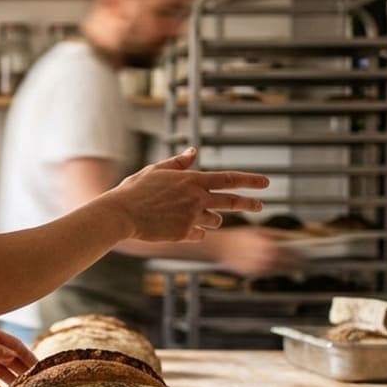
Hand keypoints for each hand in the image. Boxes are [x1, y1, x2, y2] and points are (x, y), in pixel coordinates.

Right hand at [103, 148, 268, 242]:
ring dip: (211, 218)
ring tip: (198, 217)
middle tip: (259, 205)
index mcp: (192, 180)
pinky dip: (195, 232)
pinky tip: (183, 229)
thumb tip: (193, 151)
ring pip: (215, 220)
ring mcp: (192, 218)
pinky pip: (199, 234)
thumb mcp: (156, 170)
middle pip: (232, 201)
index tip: (265, 183)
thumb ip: (178, 163)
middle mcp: (196, 199)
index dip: (250, 180)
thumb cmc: (135, 190)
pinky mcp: (184, 234)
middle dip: (249, 203)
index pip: (229, 179)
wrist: (121, 215)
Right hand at [213, 228, 302, 276]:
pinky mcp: (252, 274)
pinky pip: (268, 274)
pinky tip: (276, 268)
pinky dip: (274, 271)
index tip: (307, 257)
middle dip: (297, 265)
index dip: (301, 256)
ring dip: (287, 270)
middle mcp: (264, 258)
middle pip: (287, 265)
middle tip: (304, 265)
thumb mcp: (261, 230)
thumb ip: (279, 234)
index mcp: (269, 246)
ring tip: (293, 268)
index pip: (291, 254)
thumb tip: (294, 237)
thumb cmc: (240, 236)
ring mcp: (258, 268)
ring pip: (279, 272)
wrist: (220, 247)